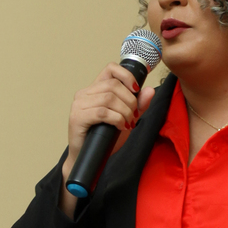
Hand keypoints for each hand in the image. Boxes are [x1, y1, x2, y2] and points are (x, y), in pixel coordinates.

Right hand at [59, 65, 154, 216]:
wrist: (88, 159)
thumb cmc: (103, 139)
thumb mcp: (126, 119)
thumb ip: (138, 106)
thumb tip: (150, 90)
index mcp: (94, 89)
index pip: (110, 69)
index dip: (126, 75)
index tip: (136, 90)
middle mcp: (84, 93)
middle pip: (113, 85)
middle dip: (130, 101)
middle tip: (134, 115)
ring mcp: (79, 105)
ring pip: (109, 98)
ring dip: (125, 112)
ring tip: (128, 123)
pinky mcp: (77, 117)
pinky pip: (102, 112)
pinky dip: (117, 119)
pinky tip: (121, 126)